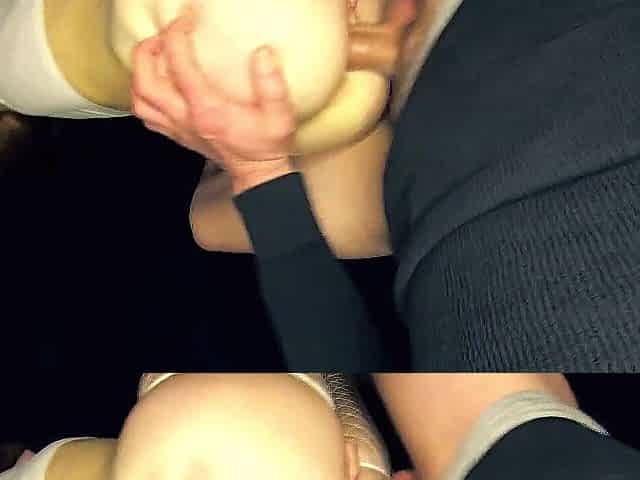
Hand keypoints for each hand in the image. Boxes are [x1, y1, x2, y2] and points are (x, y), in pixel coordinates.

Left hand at [131, 13, 296, 193]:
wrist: (257, 174)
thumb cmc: (266, 146)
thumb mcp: (280, 115)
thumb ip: (272, 84)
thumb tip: (262, 53)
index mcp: (208, 110)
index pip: (179, 65)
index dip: (177, 35)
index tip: (186, 20)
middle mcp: (186, 119)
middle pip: (145, 81)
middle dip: (147, 51)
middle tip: (162, 36)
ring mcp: (178, 129)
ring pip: (140, 99)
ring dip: (140, 73)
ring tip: (155, 56)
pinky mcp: (177, 135)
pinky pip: (147, 115)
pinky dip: (145, 95)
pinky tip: (159, 84)